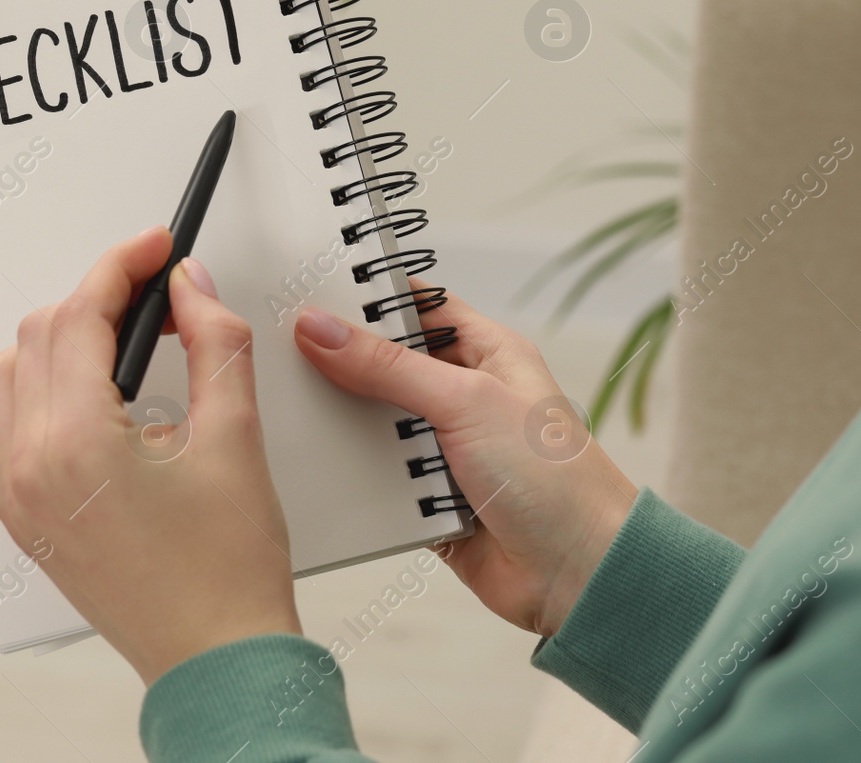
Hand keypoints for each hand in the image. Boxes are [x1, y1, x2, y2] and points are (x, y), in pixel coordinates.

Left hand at [0, 225, 299, 684]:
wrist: (216, 657)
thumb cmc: (226, 572)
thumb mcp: (235, 438)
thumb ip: (215, 344)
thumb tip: (191, 288)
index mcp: (76, 443)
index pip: (79, 316)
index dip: (121, 265)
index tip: (154, 249)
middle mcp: (29, 466)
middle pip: (38, 335)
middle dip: (97, 300)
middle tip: (159, 302)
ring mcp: (15, 496)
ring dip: (51, 344)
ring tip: (114, 349)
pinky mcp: (19, 518)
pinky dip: (12, 397)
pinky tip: (60, 398)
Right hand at [294, 283, 636, 638]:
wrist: (580, 574)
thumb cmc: (553, 477)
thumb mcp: (466, 401)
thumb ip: (389, 366)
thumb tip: (320, 328)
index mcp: (487, 354)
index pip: (420, 307)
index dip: (371, 296)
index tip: (312, 287)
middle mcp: (466, 398)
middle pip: (388, 366)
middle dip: (342, 362)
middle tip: (280, 348)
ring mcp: (447, 450)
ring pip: (376, 425)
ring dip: (345, 425)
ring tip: (285, 406)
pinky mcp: (430, 501)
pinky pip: (377, 481)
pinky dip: (355, 479)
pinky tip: (315, 468)